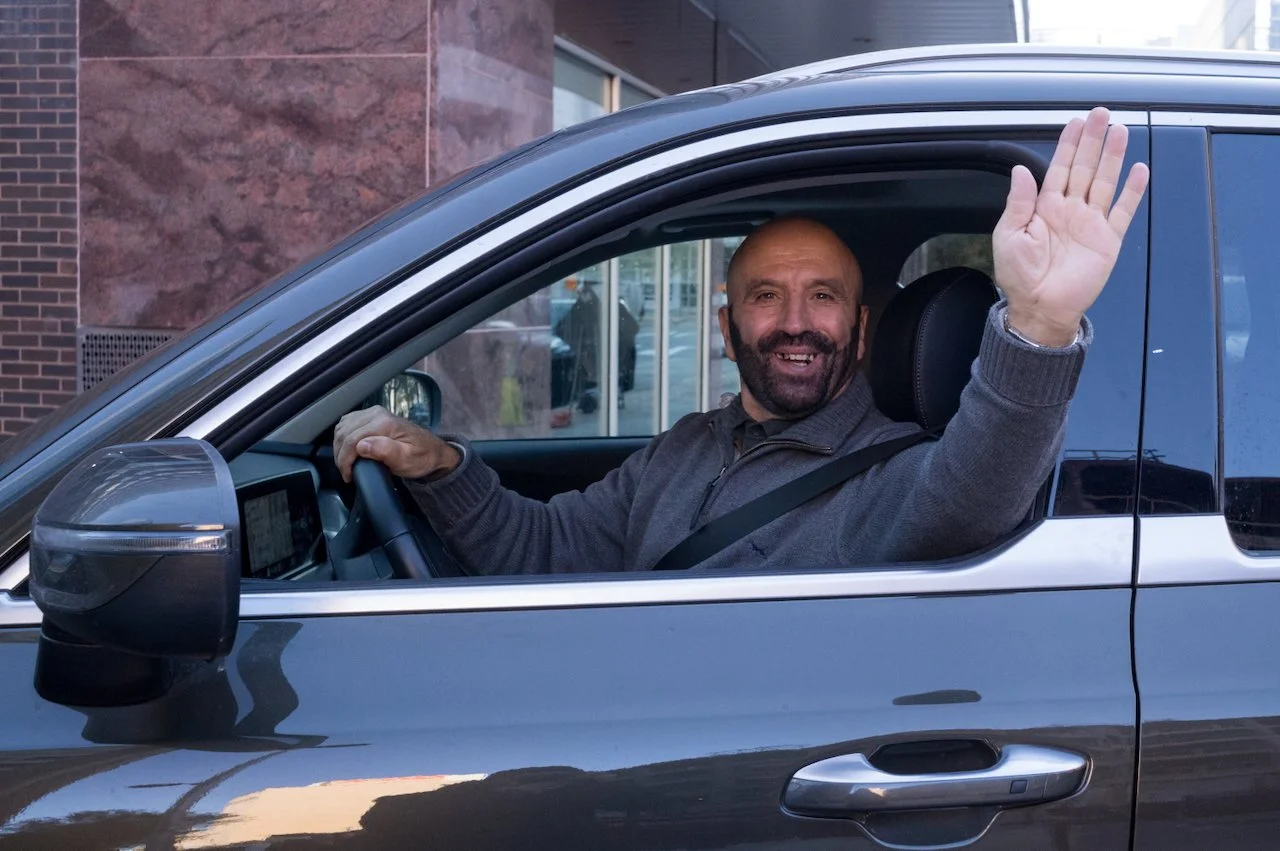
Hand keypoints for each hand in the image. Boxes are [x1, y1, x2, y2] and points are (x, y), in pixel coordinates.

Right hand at [332, 405, 460, 482]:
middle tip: (346, 472)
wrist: (433, 451)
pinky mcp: (371, 416)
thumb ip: (386, 451)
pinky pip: (347, 424)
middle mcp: (376, 413)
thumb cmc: (421, 458)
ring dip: (339, 446)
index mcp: (384, 423)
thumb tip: (361, 446)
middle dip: (340, 455)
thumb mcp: (407, 460)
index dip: (345, 460)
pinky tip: (347, 450)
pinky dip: (342, 437)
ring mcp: (373, 413)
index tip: (348, 475)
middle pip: (344, 432)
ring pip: (342, 427)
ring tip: (346, 464)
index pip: (352, 439)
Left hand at [992, 107, 1150, 345]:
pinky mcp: (1108, 240)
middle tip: (1102, 115)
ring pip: (1104, 183)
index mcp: (1045, 207)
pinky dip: (1131, 192)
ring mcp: (1091, 223)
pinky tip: (1138, 171)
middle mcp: (1070, 210)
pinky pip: (1122, 212)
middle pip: (1085, 168)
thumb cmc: (1020, 276)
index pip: (1059, 168)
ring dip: (1112, 158)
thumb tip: (1021, 170)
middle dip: (1093, 141)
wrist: (1040, 308)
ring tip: (1119, 132)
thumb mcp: (1009, 236)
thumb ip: (1018, 202)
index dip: (1068, 145)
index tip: (1076, 122)